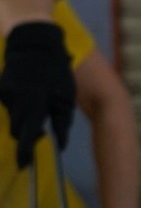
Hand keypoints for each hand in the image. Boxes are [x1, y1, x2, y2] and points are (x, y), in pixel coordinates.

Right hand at [0, 22, 74, 168]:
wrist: (33, 42)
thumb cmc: (56, 71)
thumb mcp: (66, 98)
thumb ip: (62, 123)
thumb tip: (59, 145)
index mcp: (33, 104)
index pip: (25, 136)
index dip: (24, 153)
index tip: (24, 165)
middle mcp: (14, 100)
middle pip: (17, 129)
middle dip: (27, 135)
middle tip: (42, 133)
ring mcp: (4, 93)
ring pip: (13, 116)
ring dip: (24, 118)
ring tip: (39, 104)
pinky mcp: (0, 87)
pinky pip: (9, 104)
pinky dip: (19, 106)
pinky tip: (30, 94)